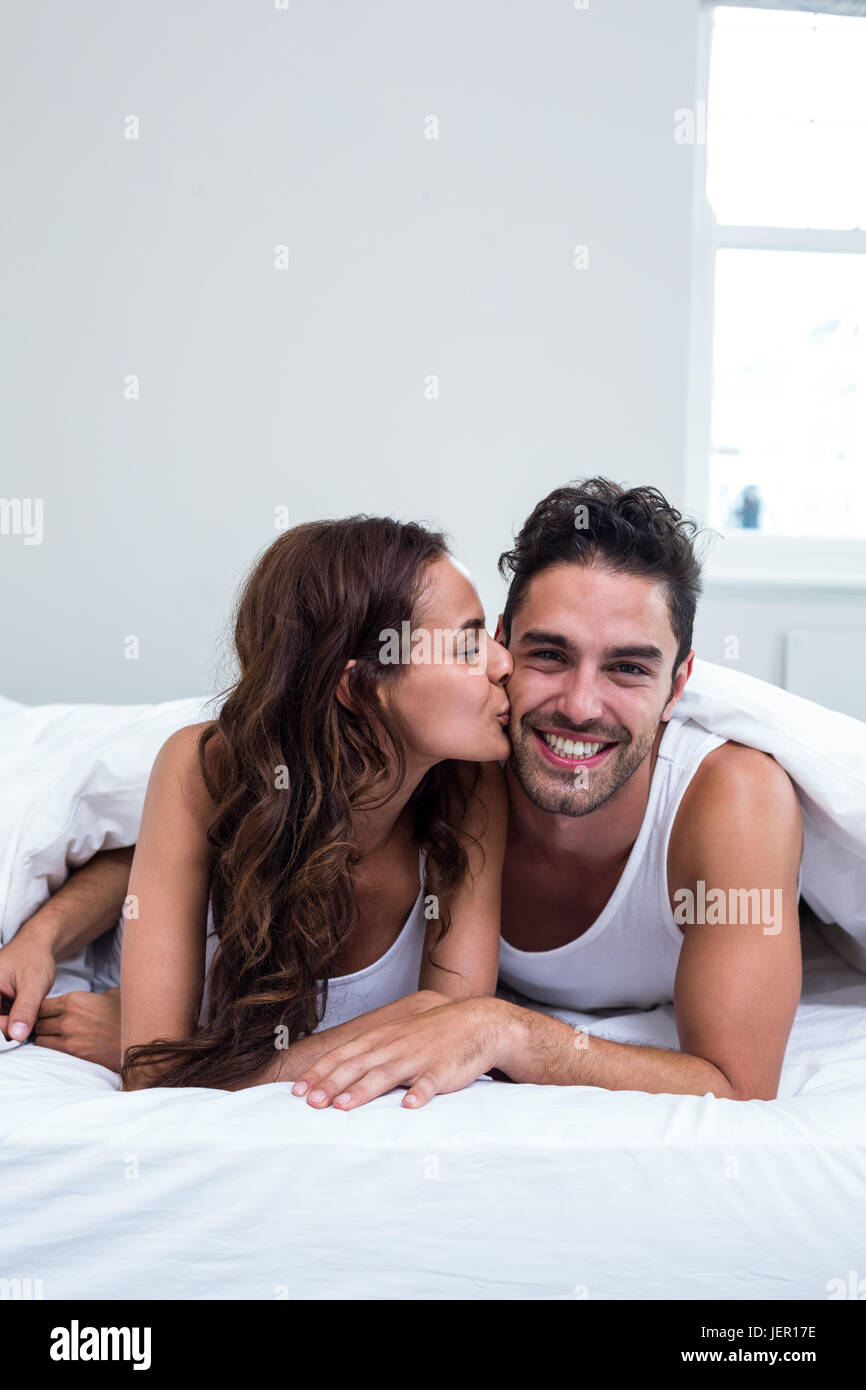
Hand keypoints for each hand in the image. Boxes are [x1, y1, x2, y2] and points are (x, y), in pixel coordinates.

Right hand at [0, 931, 57, 1042]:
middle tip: (30, 1021)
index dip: (5, 1027)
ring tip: (31, 1010)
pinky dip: (19, 1020)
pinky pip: (7, 1019)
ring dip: (17, 1024)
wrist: (39, 946)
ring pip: (3, 1023)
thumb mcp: (32, 984)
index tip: (22, 1029)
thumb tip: (17, 1035)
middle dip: (12, 1026)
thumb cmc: (33, 957)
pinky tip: (29, 1012)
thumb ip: (25, 1010)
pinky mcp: (0, 1003)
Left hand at [32, 988, 121, 1070]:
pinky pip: (51, 1053)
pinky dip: (53, 1050)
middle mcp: (68, 1019)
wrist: (141, 1040)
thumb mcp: (111, 995)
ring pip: (40, 1040)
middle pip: (38, 1022)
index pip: (42, 1004)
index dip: (44, 1008)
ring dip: (45, 1038)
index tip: (48, 1012)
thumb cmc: (127, 1016)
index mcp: (75, 1000)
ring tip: (55, 1037)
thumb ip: (92, 995)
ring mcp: (69, 1040)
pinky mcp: (74, 1056)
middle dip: (42, 1023)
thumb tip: (90, 997)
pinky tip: (62, 1047)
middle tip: (50, 1025)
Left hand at [291, 995, 510, 1110]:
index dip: (319, 1072)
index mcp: (381, 1038)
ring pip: (386, 1074)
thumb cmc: (431, 1035)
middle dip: (332, 1084)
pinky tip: (409, 1106)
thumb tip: (337, 1072)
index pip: (343, 1055)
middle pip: (357, 1065)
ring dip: (363, 1090)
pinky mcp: (443, 1069)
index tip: (297, 1090)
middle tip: (311, 1104)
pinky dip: (419, 1094)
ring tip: (343, 1106)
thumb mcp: (396, 1036)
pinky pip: (429, 1083)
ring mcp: (419, 1057)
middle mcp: (395, 1046)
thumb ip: (370, 1052)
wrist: (476, 1023)